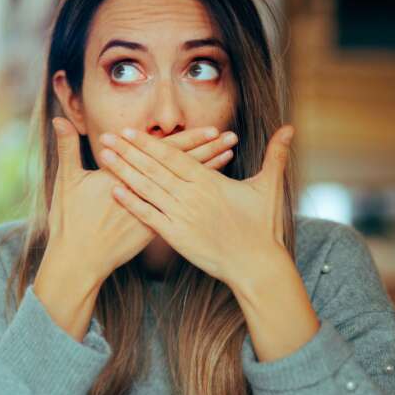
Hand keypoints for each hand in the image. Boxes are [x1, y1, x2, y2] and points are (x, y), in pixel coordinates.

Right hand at [41, 117, 239, 284]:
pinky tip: (214, 189)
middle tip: (232, 136)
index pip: (164, 154)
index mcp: (128, 176)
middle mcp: (145, 194)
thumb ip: (67, 148)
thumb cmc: (71, 221)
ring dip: (209, 171)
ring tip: (230, 156)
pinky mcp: (155, 230)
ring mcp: (153, 213)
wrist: (78, 261)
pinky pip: (184, 207)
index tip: (213, 129)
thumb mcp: (67, 181)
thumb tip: (58, 119)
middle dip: (209, 151)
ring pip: (186, 187)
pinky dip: (199, 196)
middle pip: (183, 167)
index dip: (190, 141)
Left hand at [97, 124, 294, 287]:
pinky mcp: (177, 236)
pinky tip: (114, 191)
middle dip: (128, 151)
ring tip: (104, 157)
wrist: (257, 265)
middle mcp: (192, 196)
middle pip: (154, 168)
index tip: (131, 131)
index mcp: (210, 181)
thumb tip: (290, 128)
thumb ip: (275, 155)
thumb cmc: (263, 227)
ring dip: (123, 172)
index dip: (150, 143)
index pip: (174, 156)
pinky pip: (149, 217)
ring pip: (147, 189)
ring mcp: (182, 216)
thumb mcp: (270, 187)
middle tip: (106, 136)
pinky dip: (131, 203)